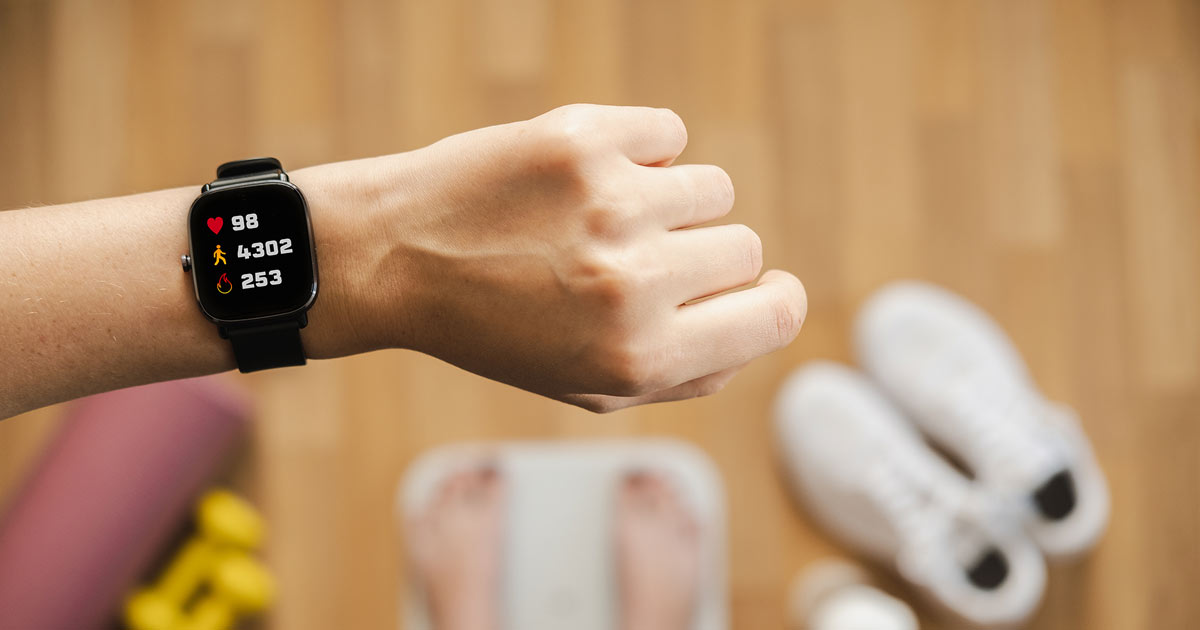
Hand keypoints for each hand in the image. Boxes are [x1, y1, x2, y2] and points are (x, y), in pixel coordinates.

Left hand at [326, 104, 806, 411]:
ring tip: (604, 217)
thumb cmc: (497, 330)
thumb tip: (761, 319)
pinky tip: (587, 176)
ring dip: (671, 202)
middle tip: (631, 262)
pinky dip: (641, 151)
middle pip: (743, 249)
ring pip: (712, 188)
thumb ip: (687, 371)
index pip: (774, 315)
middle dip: (699, 257)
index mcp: (641, 357)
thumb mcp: (589, 386)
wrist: (394, 257)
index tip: (756, 290)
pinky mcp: (581, 139)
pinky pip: (668, 132)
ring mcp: (611, 203)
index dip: (771, 301)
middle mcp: (633, 284)